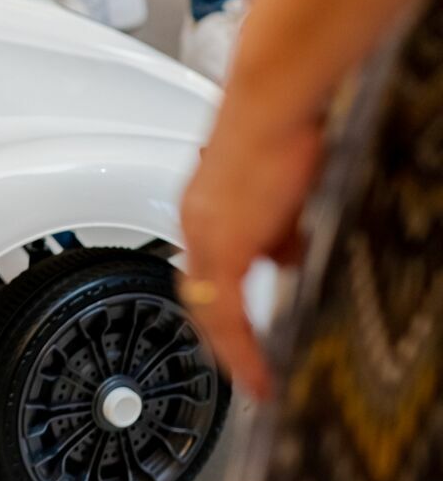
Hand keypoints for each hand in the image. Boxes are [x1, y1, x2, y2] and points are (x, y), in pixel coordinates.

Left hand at [177, 117, 323, 400]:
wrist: (275, 102)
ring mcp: (204, 232)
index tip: (232, 337)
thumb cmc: (285, 128)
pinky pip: (225, 311)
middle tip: (239, 369)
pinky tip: (256, 372)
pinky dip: (239, 346)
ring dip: (228, 345)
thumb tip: (285, 257)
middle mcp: (195, 221)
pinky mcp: (223, 242)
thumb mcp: (282, 190)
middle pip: (197, 294)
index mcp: (205, 208)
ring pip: (206, 305)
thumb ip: (277, 228)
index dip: (215, 309)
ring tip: (252, 377)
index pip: (203, 272)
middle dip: (217, 336)